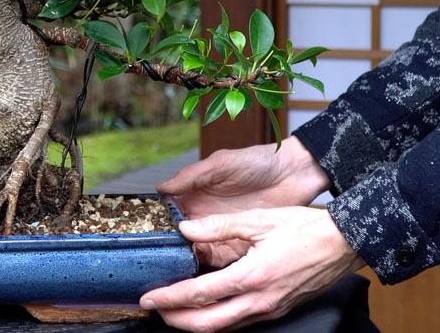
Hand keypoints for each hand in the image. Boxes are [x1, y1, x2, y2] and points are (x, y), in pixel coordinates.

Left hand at [140, 207, 364, 332]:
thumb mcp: (259, 219)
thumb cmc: (306, 228)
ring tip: (175, 310)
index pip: (199, 294)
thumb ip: (220, 226)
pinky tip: (208, 307)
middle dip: (176, 320)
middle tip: (155, 309)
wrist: (345, 243)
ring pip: (223, 328)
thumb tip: (187, 228)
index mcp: (251, 277)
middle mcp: (259, 301)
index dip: (170, 298)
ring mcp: (269, 309)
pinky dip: (217, 319)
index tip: (149, 297)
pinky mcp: (277, 309)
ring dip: (196, 323)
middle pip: (207, 324)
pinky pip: (240, 322)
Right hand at [158, 137, 331, 265]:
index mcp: (195, 195)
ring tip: (177, 272)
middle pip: (179, 240)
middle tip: (158, 263)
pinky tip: (203, 276)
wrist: (293, 174)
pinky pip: (220, 262)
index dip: (157, 226)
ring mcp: (222, 234)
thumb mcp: (222, 164)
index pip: (169, 214)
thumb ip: (193, 176)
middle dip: (169, 251)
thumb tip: (162, 187)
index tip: (146, 238)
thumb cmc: (257, 162)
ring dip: (187, 263)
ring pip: (196, 254)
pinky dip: (211, 271)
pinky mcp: (240, 247)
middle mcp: (205, 217)